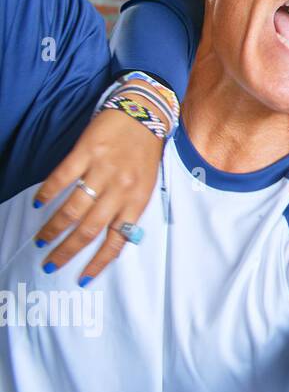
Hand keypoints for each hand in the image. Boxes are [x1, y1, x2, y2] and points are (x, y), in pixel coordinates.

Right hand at [32, 101, 166, 284]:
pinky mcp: (86, 152)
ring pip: (72, 208)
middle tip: (50, 263)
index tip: (82, 278)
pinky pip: (62, 178)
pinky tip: (39, 203)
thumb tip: (113, 237)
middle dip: (67, 251)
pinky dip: (47, 193)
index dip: (99, 262)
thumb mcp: (146, 185)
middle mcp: (120, 189)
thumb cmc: (144, 153)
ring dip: (54, 227)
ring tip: (42, 239)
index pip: (118, 240)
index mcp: (137, 200)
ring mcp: (102, 170)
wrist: (145, 113)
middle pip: (89, 229)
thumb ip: (129, 209)